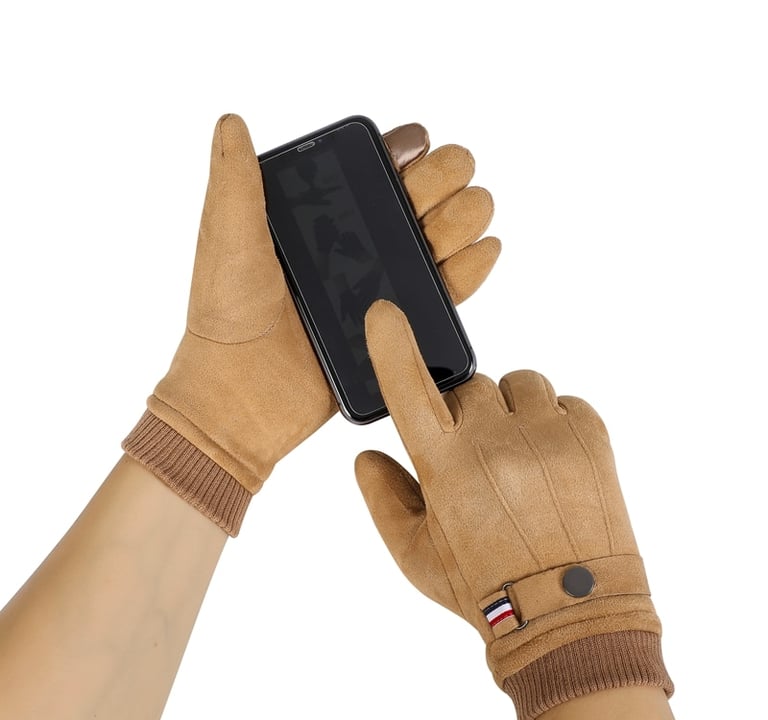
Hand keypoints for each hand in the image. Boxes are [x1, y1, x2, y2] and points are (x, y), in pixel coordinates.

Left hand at [123, 115, 499, 534]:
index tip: (411, 151)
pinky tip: (481, 250)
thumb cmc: (225, 316)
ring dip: (464, 216)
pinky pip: (451, 289)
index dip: (409, 149)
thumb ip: (236, 181)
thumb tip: (232, 123)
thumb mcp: (227, 238)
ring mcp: (385, 282)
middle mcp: (361, 242)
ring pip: (450, 231)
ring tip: (440, 233)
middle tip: (424, 200)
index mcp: (325, 212)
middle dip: (445, 178)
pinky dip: (475, 266)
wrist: (241, 395)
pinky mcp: (402, 323)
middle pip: (430, 190)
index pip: (382, 163)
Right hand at [355, 301, 671, 719]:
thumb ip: (383, 499)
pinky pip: (563, 401)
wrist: (572, 614)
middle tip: (478, 457)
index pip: (410, 390)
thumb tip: (366, 457)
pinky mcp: (591, 436)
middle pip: (470, 386)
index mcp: (445, 466)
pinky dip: (552, 422)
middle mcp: (495, 441)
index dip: (392, 347)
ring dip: (512, 410)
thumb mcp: (416, 556)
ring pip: (519, 384)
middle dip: (467, 413)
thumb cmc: (486, 588)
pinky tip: (551, 463)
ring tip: (519, 455)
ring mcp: (547, 435)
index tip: (384, 314)